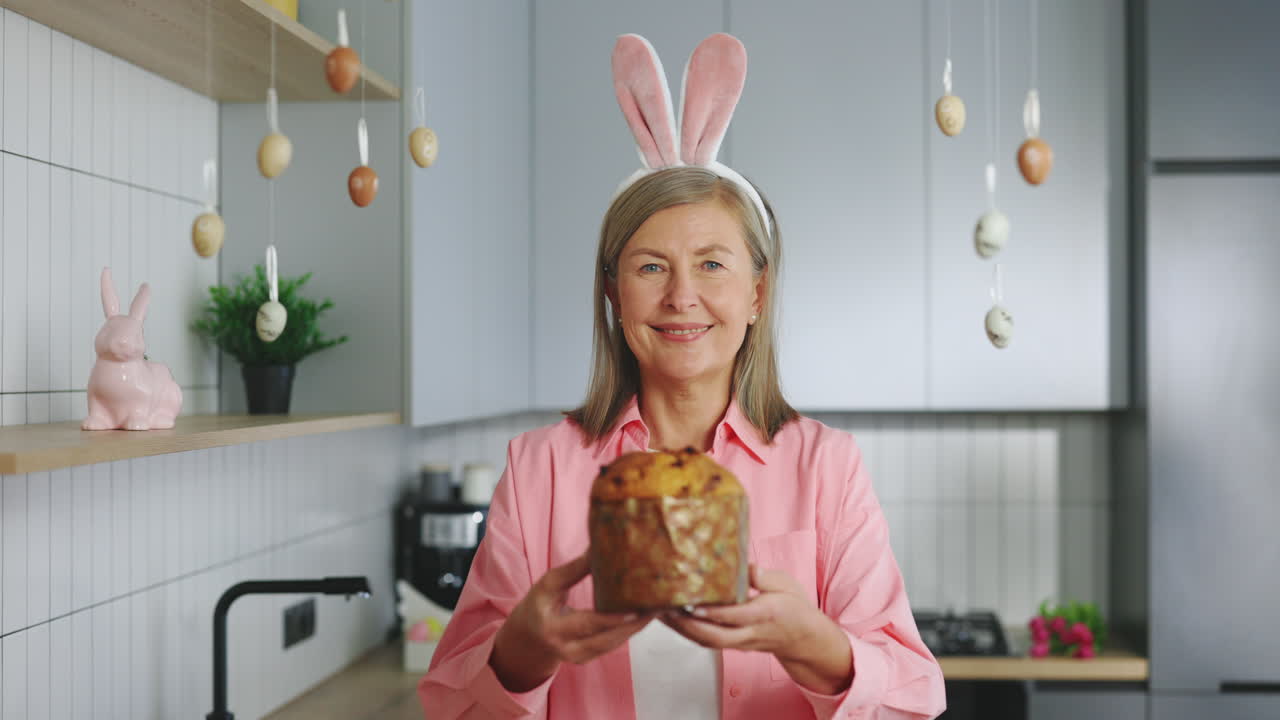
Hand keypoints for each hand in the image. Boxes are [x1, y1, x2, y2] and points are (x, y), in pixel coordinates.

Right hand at [490, 553, 654, 691]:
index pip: (586, 623)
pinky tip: (643, 617)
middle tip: (657, 606)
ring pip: (613, 645)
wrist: (524, 642)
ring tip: (657, 609)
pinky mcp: (586, 661)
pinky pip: (611, 646)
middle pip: (606, 638)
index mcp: (552, 627)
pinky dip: (628, 632)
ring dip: (636, 628)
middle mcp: (564, 648)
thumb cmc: (536, 607)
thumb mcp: (548, 585)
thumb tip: (600, 546)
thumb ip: (574, 570)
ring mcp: (576, 658)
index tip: (634, 608)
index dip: (612, 618)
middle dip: (634, 623)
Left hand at [661, 565, 852, 694]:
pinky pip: (708, 642)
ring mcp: (741, 642)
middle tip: (664, 609)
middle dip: (687, 625)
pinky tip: (673, 619)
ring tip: (660, 612)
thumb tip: (744, 566)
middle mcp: (751, 632)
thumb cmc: (795, 607)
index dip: (712, 612)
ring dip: (682, 630)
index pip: (735, 615)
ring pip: (708, 642)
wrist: (804, 639)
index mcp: (765, 614)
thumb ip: (764, 577)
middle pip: (715, 636)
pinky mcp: (734, 645)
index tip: (691, 603)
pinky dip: (688, 632)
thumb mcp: (787, 584)